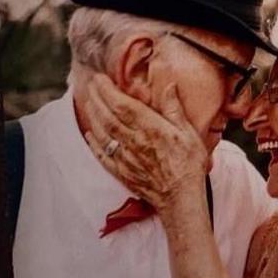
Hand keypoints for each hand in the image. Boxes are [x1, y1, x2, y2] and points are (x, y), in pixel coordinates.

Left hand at [80, 73, 209, 219]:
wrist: (182, 198)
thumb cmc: (189, 165)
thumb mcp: (189, 133)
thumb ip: (175, 109)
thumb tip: (168, 86)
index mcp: (151, 129)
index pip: (124, 105)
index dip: (109, 91)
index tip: (100, 79)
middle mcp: (134, 141)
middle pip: (108, 117)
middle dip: (97, 99)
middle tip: (89, 85)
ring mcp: (126, 158)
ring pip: (103, 133)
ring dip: (93, 117)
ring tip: (88, 103)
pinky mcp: (123, 172)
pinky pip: (103, 156)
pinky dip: (94, 144)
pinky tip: (90, 135)